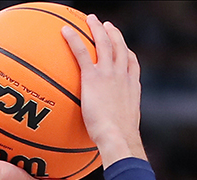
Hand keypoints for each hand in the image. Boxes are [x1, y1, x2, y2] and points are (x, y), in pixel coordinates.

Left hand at [63, 15, 146, 167]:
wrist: (117, 136)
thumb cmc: (120, 141)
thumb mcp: (121, 131)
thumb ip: (114, 128)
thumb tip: (108, 142)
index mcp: (131, 87)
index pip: (132, 65)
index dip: (128, 53)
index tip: (124, 47)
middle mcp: (123, 76)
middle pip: (120, 48)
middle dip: (114, 34)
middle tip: (107, 26)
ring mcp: (109, 74)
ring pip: (104, 43)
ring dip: (97, 29)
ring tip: (90, 20)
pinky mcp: (93, 77)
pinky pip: (82, 53)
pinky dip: (74, 39)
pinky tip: (64, 31)